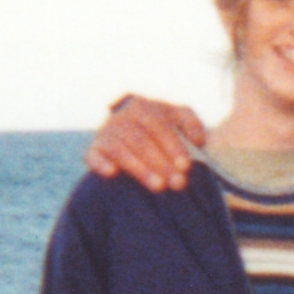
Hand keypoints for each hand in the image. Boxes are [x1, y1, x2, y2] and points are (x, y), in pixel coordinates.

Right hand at [87, 95, 207, 190]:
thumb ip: (192, 123)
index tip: (186, 166)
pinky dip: (100, 164)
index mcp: (142, 106)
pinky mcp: (94, 150)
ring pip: (121, 150)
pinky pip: (93, 156)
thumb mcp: (177, 117)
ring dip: (140, 169)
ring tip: (159, 187)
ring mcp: (105, 133)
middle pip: (141, 141)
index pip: (158, 126)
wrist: (130, 128)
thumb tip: (199, 140)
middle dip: (161, 163)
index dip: (173, 146)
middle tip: (178, 183)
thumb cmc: (159, 126)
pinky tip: (112, 174)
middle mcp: (121, 117)